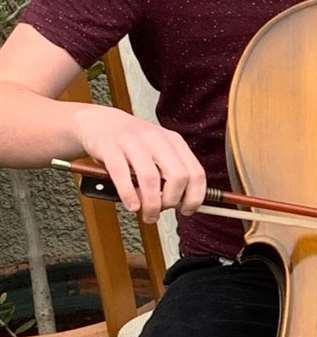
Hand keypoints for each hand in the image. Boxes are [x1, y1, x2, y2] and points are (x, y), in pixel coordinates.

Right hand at [72, 104, 205, 223]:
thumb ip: (171, 172)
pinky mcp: (110, 147)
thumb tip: (182, 203)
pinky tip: (132, 205)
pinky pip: (121, 174)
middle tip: (163, 211)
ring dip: (152, 203)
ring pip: (150, 177)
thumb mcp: (159, 150)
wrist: (100, 121)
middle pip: (177, 176)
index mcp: (174, 141)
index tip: (188, 210)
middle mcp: (157, 139)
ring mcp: (133, 142)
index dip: (195, 197)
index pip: (196, 173)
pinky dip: (129, 194)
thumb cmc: (133, 142)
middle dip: (172, 201)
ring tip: (148, 214)